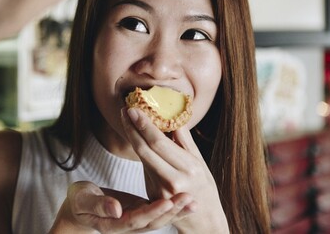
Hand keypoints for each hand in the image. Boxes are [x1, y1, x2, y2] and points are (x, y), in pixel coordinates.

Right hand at [49, 181, 194, 232]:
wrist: (80, 206)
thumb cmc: (79, 200)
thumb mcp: (83, 200)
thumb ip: (98, 204)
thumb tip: (115, 209)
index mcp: (113, 224)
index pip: (136, 220)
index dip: (152, 212)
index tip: (167, 201)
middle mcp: (128, 225)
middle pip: (153, 221)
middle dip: (172, 211)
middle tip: (189, 199)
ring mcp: (136, 219)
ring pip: (159, 218)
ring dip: (177, 210)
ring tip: (193, 201)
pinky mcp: (141, 211)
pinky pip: (159, 210)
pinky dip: (174, 206)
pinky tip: (187, 199)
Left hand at [121, 107, 229, 233]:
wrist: (204, 219)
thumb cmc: (204, 186)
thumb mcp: (200, 161)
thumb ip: (184, 140)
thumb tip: (171, 115)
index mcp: (188, 168)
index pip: (158, 143)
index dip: (143, 125)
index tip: (133, 109)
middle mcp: (173, 181)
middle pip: (145, 150)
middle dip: (131, 128)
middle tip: (124, 110)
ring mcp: (161, 190)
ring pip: (142, 158)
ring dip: (132, 137)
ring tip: (127, 119)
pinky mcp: (153, 196)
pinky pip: (145, 167)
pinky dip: (140, 150)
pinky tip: (135, 136)